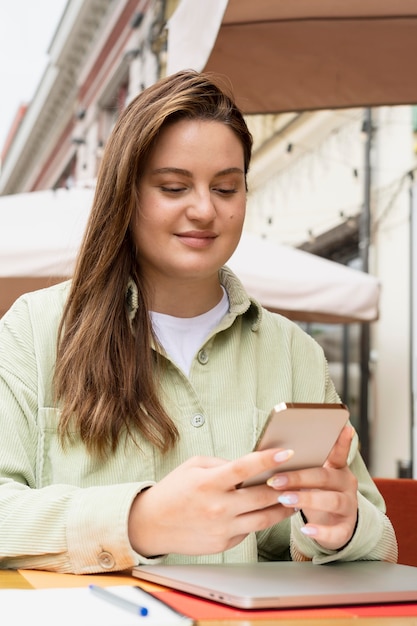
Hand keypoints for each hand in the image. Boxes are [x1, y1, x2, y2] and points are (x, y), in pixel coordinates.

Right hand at [128, 448, 294, 556]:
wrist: (152, 524)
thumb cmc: (173, 490)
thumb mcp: (193, 466)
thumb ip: (222, 464)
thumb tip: (250, 467)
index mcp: (208, 483)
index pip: (245, 468)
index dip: (268, 460)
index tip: (288, 453)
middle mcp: (217, 507)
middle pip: (262, 496)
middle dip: (284, 486)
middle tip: (299, 477)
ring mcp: (222, 529)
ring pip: (264, 518)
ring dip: (282, 508)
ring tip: (294, 498)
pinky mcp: (223, 544)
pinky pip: (249, 530)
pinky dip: (260, 520)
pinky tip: (268, 511)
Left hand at [266, 425, 357, 550]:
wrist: (331, 525)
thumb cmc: (313, 494)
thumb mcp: (309, 479)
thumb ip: (299, 466)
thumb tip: (270, 454)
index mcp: (337, 468)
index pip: (339, 453)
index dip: (342, 441)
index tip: (344, 427)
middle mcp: (346, 484)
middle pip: (325, 476)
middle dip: (299, 477)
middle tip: (275, 480)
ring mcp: (348, 507)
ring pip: (332, 501)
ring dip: (307, 499)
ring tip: (285, 500)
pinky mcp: (345, 529)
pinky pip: (336, 531)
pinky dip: (321, 531)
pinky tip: (305, 529)